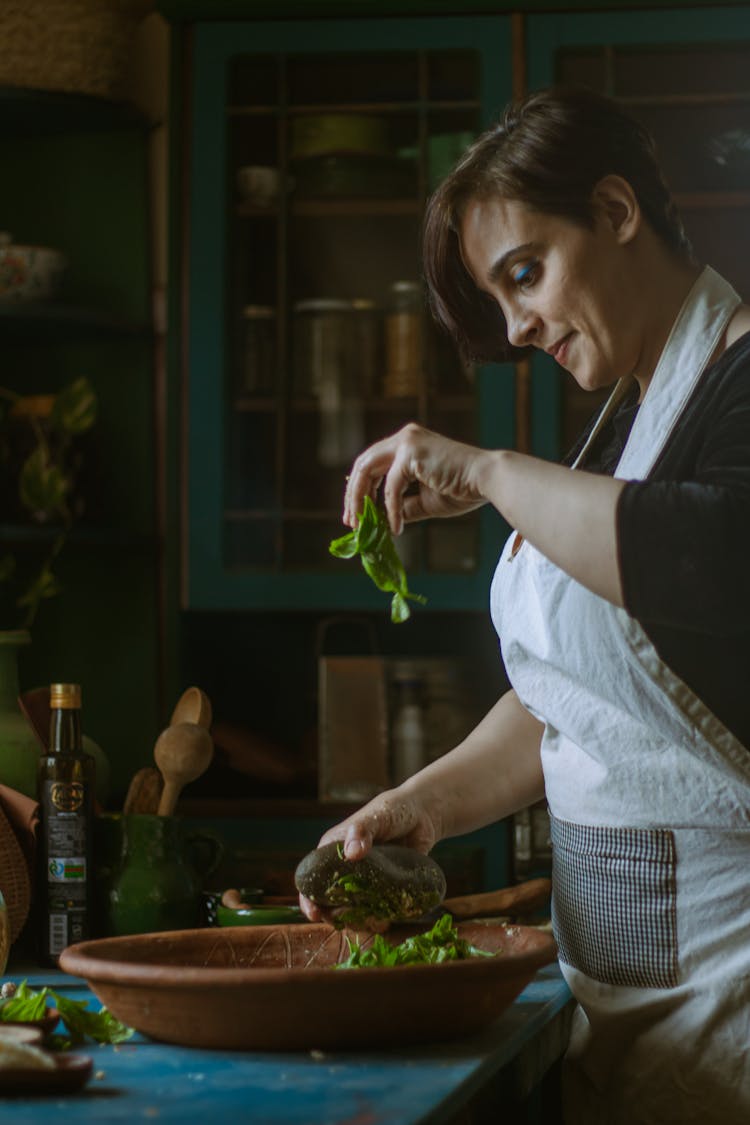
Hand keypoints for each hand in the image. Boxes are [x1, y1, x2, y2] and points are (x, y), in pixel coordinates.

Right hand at [298, 785, 441, 922]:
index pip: (312, 879)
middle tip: (350, 918)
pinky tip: (387, 919)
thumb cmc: (392, 810)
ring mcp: (364, 883)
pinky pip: (375, 912)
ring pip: (352, 911)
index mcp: (332, 851)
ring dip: (359, 921)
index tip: (314, 913)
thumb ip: (362, 830)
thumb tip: (351, 853)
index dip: (309, 898)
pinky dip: (379, 920)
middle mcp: (344, 870)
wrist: (421, 816)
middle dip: (336, 915)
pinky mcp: (382, 892)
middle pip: (329, 902)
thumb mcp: (376, 816)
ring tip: (375, 919)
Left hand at [343, 423, 492, 534]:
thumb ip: (402, 506)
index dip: (359, 490)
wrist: (487, 480)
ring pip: (368, 472)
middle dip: (353, 496)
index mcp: (407, 444)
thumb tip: (381, 522)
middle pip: (363, 466)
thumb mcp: (424, 500)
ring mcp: (406, 442)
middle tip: (350, 522)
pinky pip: (391, 487)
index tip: (354, 513)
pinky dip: (391, 510)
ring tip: (362, 526)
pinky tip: (396, 527)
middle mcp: (404, 437)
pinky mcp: (411, 452)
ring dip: (361, 501)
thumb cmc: (462, 489)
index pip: (371, 464)